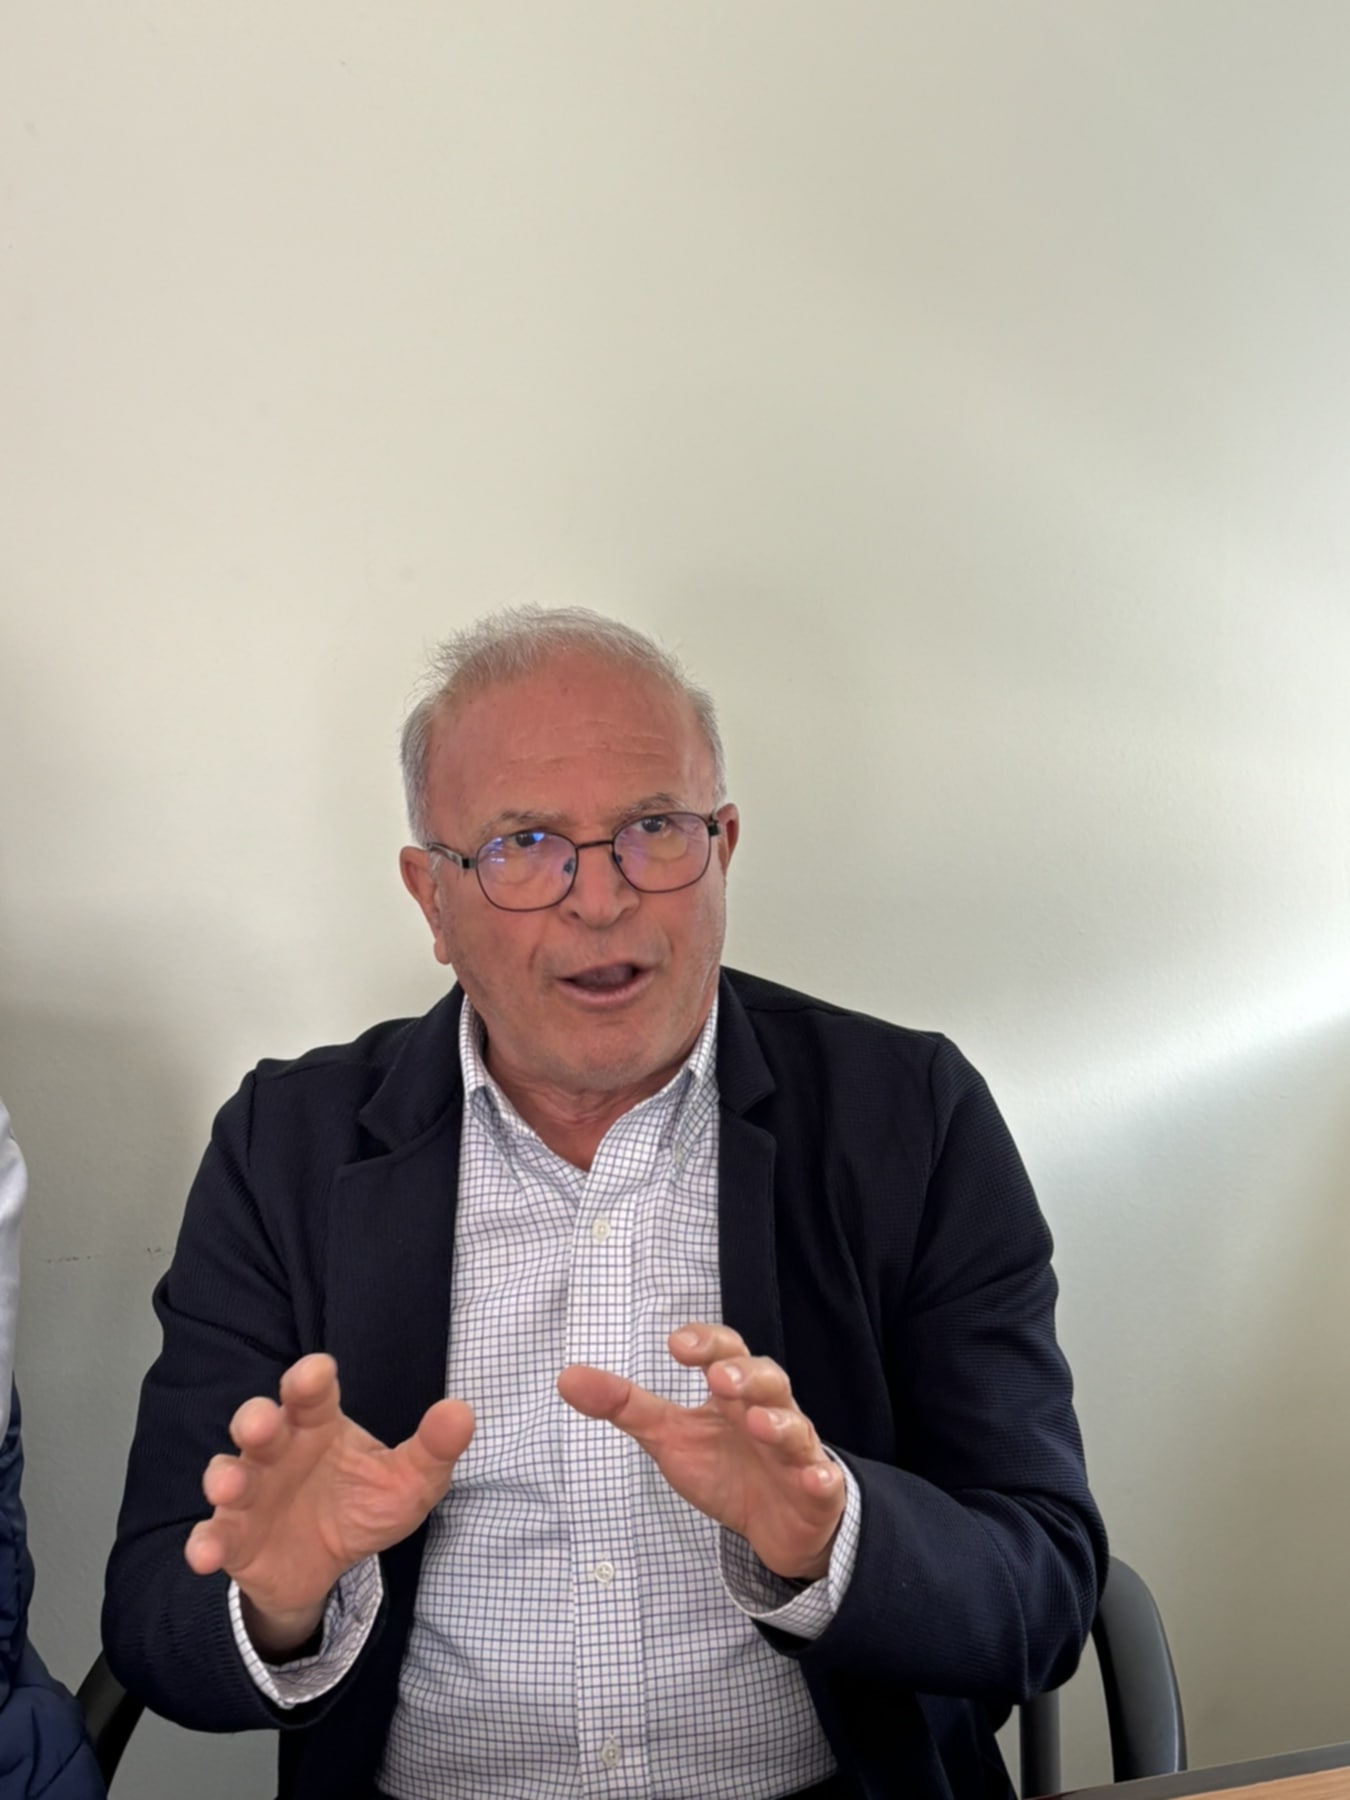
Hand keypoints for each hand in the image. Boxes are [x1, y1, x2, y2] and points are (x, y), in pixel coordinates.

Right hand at [185, 1353, 473, 1656]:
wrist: (327, 1568)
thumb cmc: (363, 1505)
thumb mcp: (409, 1483)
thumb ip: (434, 1449)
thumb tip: (462, 1413)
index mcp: (319, 1424)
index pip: (312, 1393)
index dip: (310, 1379)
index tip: (317, 1372)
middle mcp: (278, 1449)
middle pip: (259, 1422)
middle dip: (256, 1418)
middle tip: (262, 1421)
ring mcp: (251, 1492)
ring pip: (228, 1472)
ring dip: (224, 1476)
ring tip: (228, 1485)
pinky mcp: (233, 1537)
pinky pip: (213, 1535)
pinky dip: (204, 1542)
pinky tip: (204, 1554)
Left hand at [557, 1323, 843, 1581]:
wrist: (775, 1525)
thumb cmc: (724, 1467)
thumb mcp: (669, 1437)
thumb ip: (624, 1406)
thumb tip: (566, 1377)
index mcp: (735, 1393)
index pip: (726, 1352)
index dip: (706, 1343)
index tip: (675, 1343)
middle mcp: (770, 1412)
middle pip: (768, 1379)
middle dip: (744, 1375)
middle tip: (717, 1377)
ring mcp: (796, 1452)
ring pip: (795, 1427)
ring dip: (778, 1422)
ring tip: (756, 1422)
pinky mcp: (815, 1492)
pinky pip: (823, 1482)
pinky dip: (819, 1477)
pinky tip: (813, 1477)